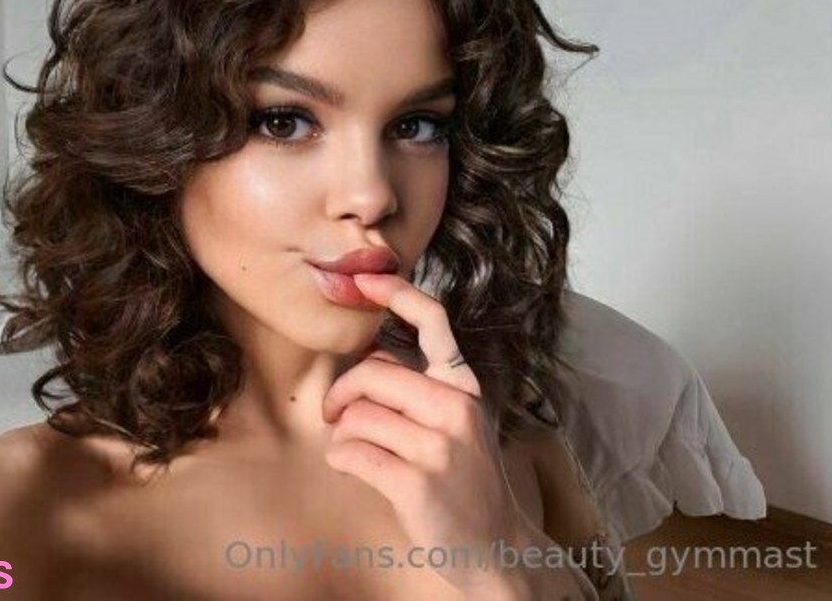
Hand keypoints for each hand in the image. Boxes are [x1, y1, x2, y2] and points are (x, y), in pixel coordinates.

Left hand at [321, 272, 533, 596]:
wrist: (497, 550)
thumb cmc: (465, 481)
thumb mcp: (458, 424)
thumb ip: (422, 387)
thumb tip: (371, 351)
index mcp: (464, 388)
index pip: (434, 321)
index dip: (396, 293)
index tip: (365, 281)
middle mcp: (455, 409)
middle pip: (370, 373)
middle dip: (340, 392)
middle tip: (335, 414)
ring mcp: (438, 448)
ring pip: (356, 416)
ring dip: (342, 434)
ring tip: (356, 450)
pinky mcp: (416, 485)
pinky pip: (351, 453)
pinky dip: (341, 459)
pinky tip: (356, 468)